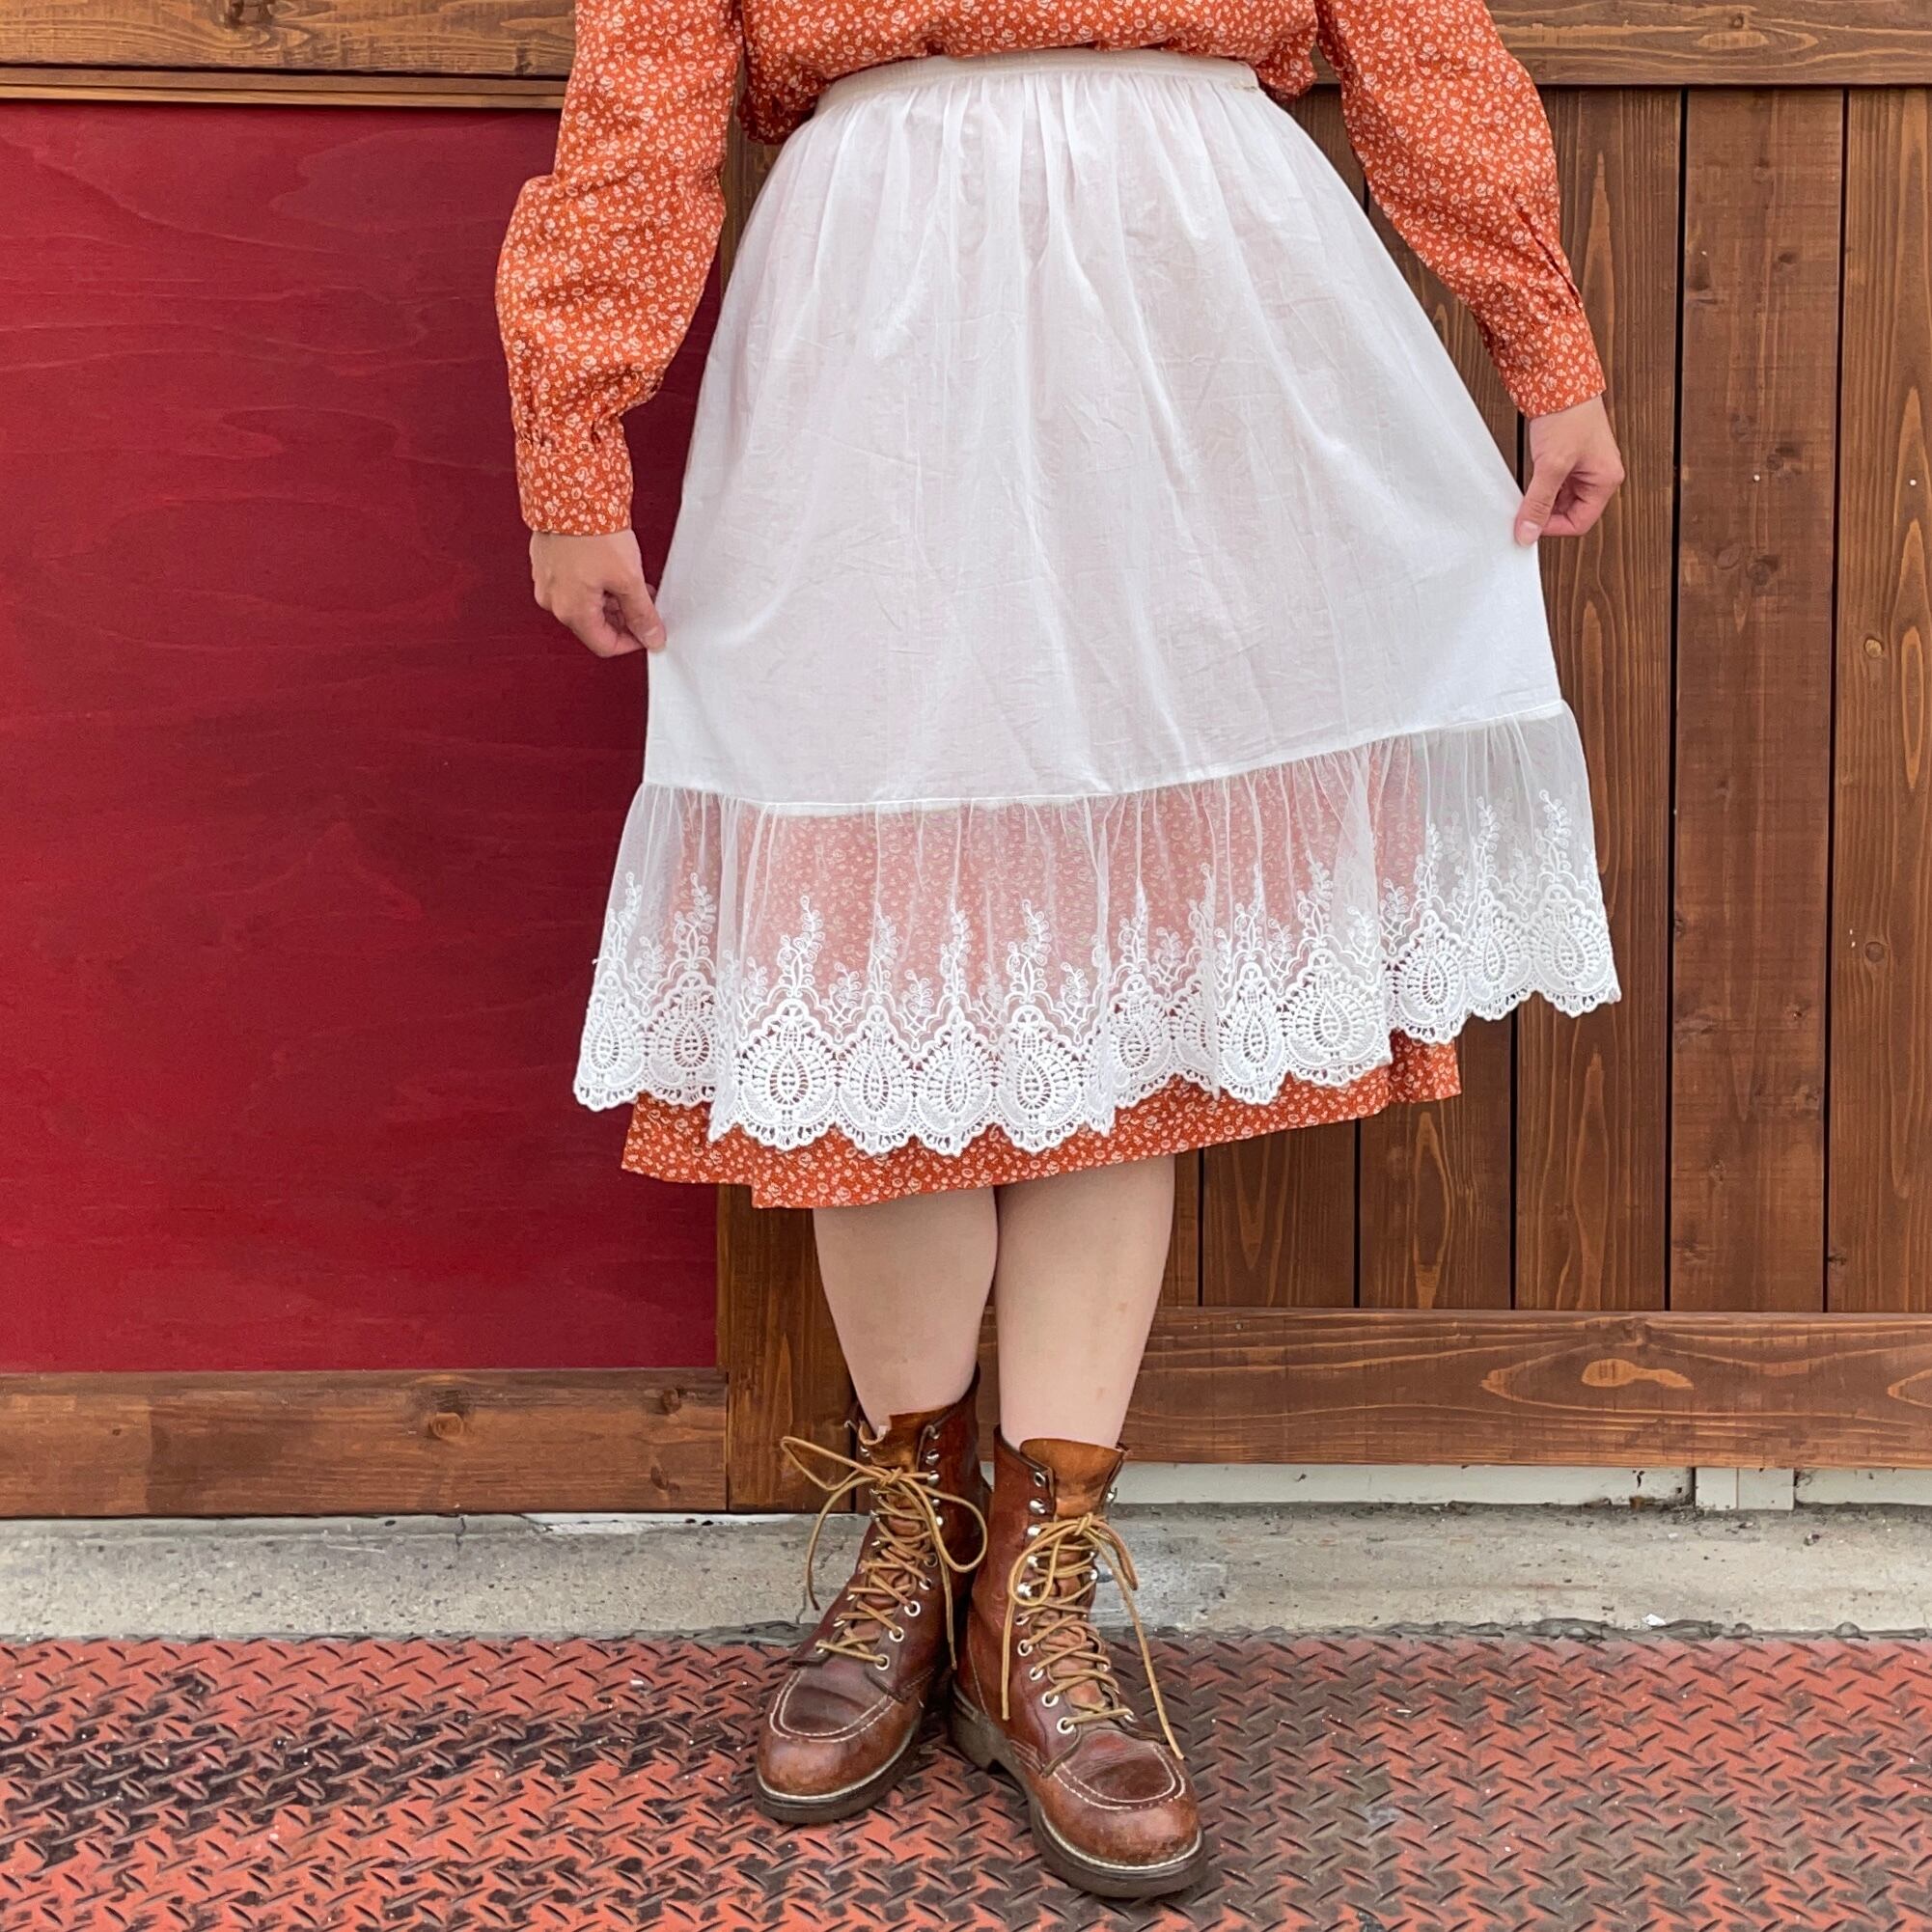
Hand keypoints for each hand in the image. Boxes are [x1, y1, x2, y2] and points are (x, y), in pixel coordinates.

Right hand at [529, 529, 667, 655]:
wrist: (572, 491)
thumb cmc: (594, 531)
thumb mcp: (628, 578)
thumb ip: (641, 613)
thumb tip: (652, 636)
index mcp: (571, 611)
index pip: (604, 646)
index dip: (631, 642)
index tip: (648, 631)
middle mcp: (553, 600)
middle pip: (593, 625)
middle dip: (622, 618)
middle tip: (644, 605)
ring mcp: (546, 580)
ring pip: (583, 604)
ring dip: (609, 600)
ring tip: (631, 583)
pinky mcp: (546, 561)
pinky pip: (572, 583)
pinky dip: (594, 583)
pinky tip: (610, 568)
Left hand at [1516, 395, 1623, 544]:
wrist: (1559, 379)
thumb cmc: (1568, 414)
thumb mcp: (1551, 465)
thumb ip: (1538, 502)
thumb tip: (1528, 533)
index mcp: (1606, 480)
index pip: (1580, 523)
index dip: (1553, 528)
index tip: (1529, 527)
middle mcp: (1599, 475)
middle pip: (1570, 512)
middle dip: (1546, 514)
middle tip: (1523, 512)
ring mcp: (1584, 466)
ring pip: (1560, 499)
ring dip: (1541, 500)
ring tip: (1524, 494)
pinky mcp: (1569, 457)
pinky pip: (1554, 484)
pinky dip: (1539, 487)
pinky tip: (1526, 483)